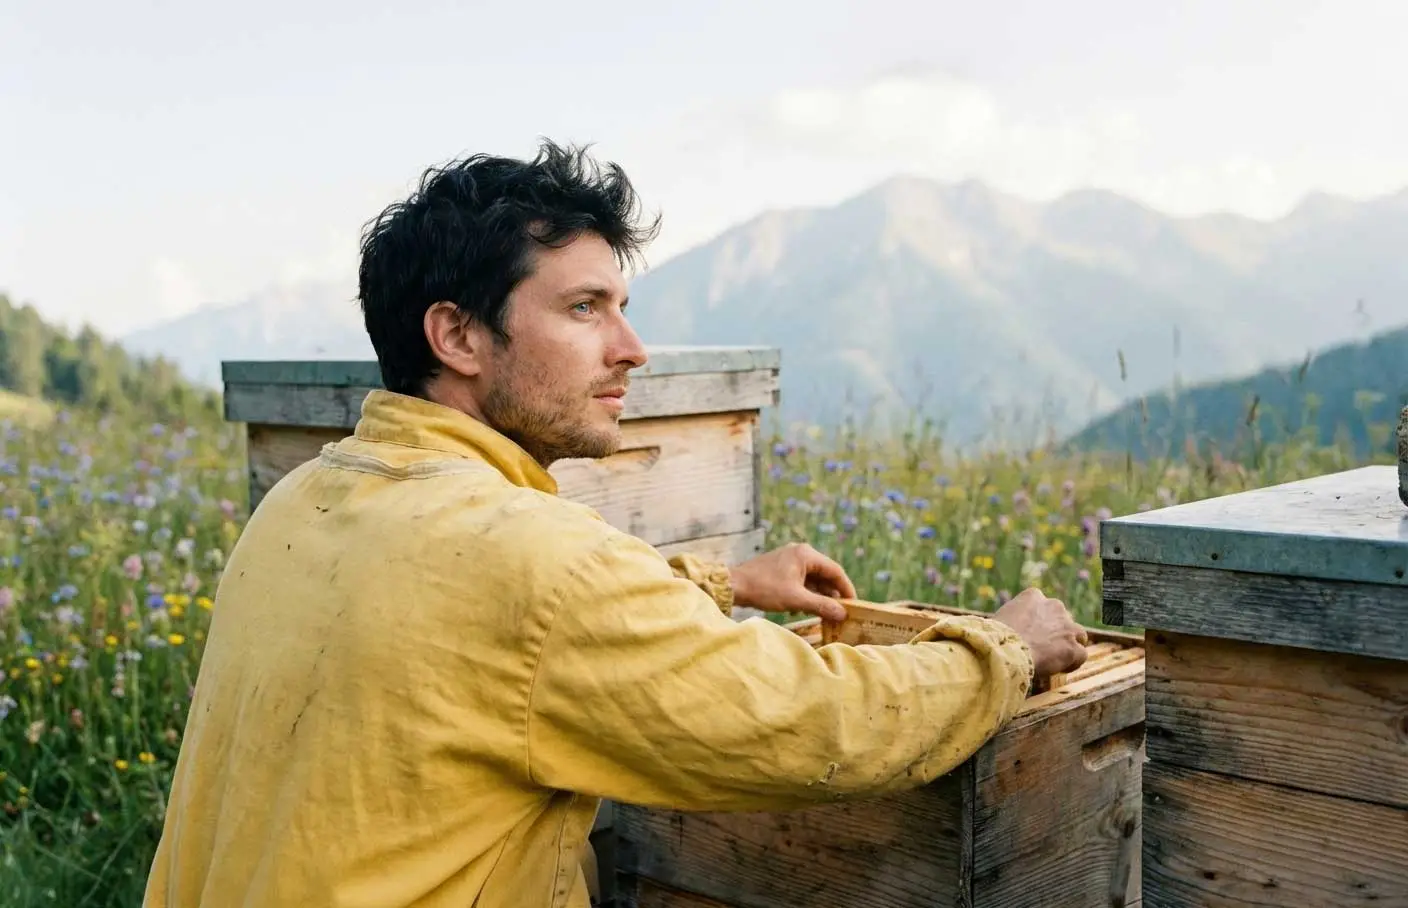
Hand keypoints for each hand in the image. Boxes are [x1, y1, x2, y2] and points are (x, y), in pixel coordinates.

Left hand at [728, 543, 855, 621]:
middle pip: (825, 574)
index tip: (854, 605)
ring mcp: (790, 559)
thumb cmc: (764, 589)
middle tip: (840, 613)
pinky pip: (801, 580)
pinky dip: (806, 594)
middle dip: (832, 594)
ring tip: (823, 614)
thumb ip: (821, 606)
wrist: (733, 585)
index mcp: (806, 554)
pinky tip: (804, 608)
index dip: (846, 589)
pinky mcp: (782, 568)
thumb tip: (842, 614)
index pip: (835, 571)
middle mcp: (800, 553)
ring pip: (813, 579)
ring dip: (818, 596)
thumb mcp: (795, 599)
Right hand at [991, 587, 1088, 678]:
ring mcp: (1067, 627)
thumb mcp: (1002, 618)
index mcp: (1033, 596)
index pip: (1044, 607)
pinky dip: (1072, 663)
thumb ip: (1015, 618)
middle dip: (1056, 633)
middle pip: (1062, 620)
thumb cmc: (995, 637)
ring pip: (1078, 636)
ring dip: (1068, 646)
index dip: (1040, 623)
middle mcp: (1054, 606)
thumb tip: (1014, 628)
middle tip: (1043, 648)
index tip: (1032, 634)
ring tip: (1054, 660)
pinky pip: (1080, 655)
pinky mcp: (1074, 647)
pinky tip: (1058, 670)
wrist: (1004, 650)